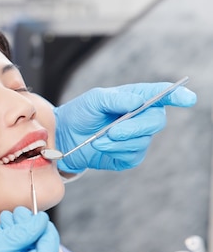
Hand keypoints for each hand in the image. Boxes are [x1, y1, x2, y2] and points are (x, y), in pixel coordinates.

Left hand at [54, 82, 196, 172]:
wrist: (64, 136)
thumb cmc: (81, 113)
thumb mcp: (95, 100)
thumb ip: (116, 99)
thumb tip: (138, 102)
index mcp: (136, 98)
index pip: (162, 95)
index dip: (177, 96)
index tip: (187, 99)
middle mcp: (141, 118)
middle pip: (156, 121)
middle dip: (135, 127)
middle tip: (113, 131)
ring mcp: (137, 138)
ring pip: (142, 141)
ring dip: (118, 141)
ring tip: (97, 138)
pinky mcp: (129, 156)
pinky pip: (132, 156)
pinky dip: (115, 151)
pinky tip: (100, 146)